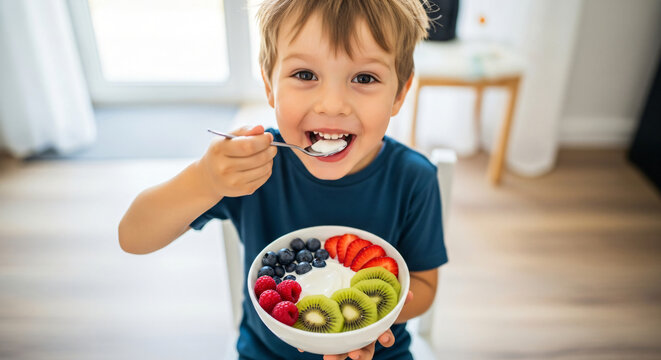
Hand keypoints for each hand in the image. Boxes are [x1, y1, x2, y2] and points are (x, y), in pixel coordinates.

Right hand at [197, 125, 276, 198]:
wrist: (210, 177)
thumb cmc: (222, 153)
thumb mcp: (227, 138)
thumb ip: (244, 130)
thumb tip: (261, 129)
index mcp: (219, 150)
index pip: (247, 146)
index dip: (263, 141)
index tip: (269, 137)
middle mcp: (224, 168)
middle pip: (258, 158)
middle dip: (270, 150)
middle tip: (272, 146)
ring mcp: (233, 181)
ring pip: (263, 169)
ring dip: (270, 160)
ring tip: (267, 155)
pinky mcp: (242, 190)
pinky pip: (263, 178)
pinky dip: (267, 169)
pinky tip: (262, 165)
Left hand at [298, 291, 413, 359]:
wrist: (359, 308)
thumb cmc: (373, 307)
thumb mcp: (386, 302)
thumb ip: (398, 298)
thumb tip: (410, 294)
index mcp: (377, 330)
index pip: (384, 337)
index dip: (385, 339)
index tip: (384, 338)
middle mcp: (362, 339)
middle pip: (362, 352)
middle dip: (357, 355)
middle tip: (351, 355)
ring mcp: (346, 340)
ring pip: (341, 353)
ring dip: (335, 357)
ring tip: (328, 358)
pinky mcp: (329, 336)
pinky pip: (319, 342)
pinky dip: (309, 344)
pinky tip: (301, 346)